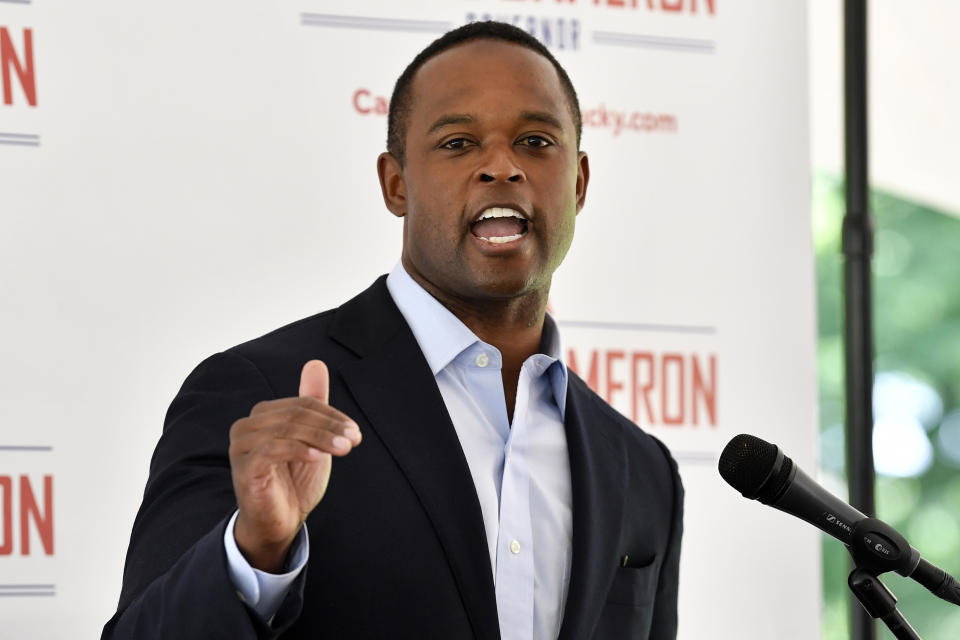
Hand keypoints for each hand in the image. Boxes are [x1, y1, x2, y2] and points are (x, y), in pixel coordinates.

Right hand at [229, 360, 360, 571]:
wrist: (279, 522)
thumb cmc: (294, 479)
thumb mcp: (312, 438)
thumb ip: (313, 403)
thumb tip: (316, 363)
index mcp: (263, 415)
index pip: (302, 404)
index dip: (332, 415)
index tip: (355, 431)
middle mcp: (247, 426)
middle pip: (295, 414)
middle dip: (330, 426)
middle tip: (354, 440)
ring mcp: (242, 447)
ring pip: (287, 430)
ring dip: (321, 438)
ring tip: (344, 449)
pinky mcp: (244, 468)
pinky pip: (273, 450)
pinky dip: (300, 450)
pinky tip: (318, 457)